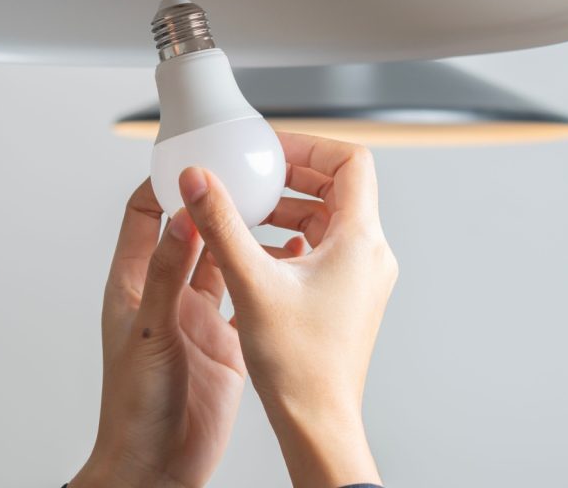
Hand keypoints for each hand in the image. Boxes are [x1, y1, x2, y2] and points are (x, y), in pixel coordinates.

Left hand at [71, 180, 305, 487]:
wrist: (156, 464)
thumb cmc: (134, 406)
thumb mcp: (152, 331)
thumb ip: (168, 274)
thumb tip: (183, 218)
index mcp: (133, 284)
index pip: (142, 215)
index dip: (162, 184)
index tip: (191, 159)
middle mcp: (166, 294)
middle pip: (190, 232)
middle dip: (215, 203)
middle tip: (246, 176)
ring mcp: (198, 317)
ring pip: (225, 261)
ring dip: (246, 236)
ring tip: (278, 210)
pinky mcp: (226, 342)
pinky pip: (249, 297)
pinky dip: (267, 276)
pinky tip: (289, 259)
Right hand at [177, 133, 397, 487]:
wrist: (316, 421)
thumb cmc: (298, 365)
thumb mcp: (250, 281)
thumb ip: (220, 224)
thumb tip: (198, 180)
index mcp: (359, 242)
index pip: (351, 163)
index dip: (311, 147)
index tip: (273, 151)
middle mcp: (369, 255)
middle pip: (340, 188)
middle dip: (294, 176)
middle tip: (256, 175)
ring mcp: (361, 278)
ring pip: (330, 220)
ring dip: (290, 209)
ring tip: (249, 212)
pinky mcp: (347, 297)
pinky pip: (323, 250)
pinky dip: (293, 238)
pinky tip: (257, 252)